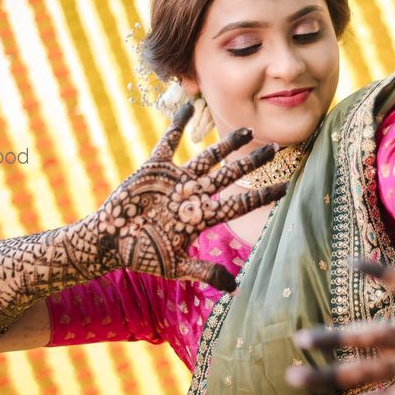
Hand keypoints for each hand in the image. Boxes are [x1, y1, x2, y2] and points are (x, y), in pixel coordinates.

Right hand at [88, 102, 284, 289]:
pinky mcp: (153, 169)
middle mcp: (193, 195)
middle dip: (252, 162)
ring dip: (226, 144)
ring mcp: (175, 181)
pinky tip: (188, 108)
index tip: (286, 186)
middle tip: (275, 148)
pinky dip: (177, 126)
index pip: (240, 203)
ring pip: (207, 158)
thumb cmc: (142, 255)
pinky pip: (167, 143)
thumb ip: (204, 271)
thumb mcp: (175, 266)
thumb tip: (235, 287)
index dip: (263, 195)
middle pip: (230, 175)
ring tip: (247, 130)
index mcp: (201, 216)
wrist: (108, 242)